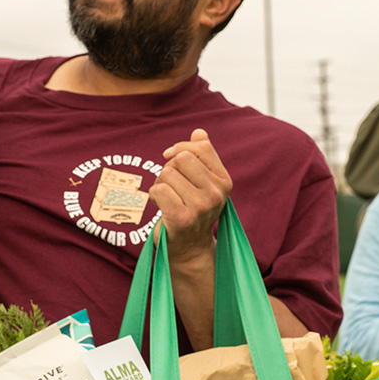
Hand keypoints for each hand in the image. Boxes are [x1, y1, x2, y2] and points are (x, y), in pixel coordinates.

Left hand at [149, 128, 231, 262]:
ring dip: (159, 183)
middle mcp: (216, 193)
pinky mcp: (182, 218)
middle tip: (170, 185)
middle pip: (181, 158)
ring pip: (167, 173)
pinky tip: (160, 205)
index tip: (170, 156)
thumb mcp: (203, 182)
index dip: (181, 147)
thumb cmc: (193, 209)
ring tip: (166, 198)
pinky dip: (153, 195)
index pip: (201, 146)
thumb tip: (199, 131)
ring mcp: (201, 206)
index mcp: (224, 181)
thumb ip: (202, 156)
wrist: (189, 248)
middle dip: (169, 167)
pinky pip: (159, 189)